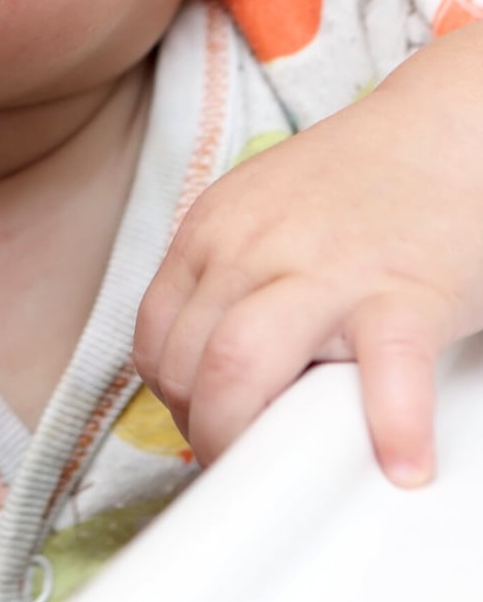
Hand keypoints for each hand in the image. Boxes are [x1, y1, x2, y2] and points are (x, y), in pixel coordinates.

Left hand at [133, 27, 482, 485]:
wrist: (445, 130)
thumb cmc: (359, 188)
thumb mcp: (261, 215)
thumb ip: (228, 277)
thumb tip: (205, 372)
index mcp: (214, 230)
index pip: (156, 338)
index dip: (176, 399)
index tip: (207, 423)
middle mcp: (255, 247)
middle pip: (189, 363)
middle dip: (206, 431)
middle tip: (246, 459)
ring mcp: (328, 270)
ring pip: (240, 365)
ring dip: (247, 437)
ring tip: (283, 471)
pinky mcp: (404, 292)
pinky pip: (385, 370)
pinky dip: (391, 426)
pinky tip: (401, 462)